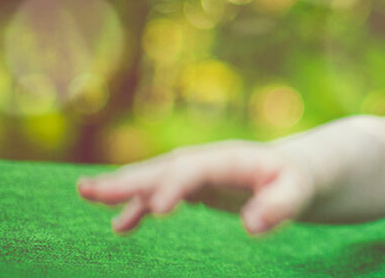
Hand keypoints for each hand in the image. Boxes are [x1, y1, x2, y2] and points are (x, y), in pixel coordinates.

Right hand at [77, 140, 315, 233]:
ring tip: (86, 193)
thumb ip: (280, 206)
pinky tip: (119, 227)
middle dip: (129, 179)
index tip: (158, 210)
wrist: (293, 171)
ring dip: (121, 186)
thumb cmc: (296, 182)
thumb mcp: (298, 192)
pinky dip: (137, 206)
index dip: (175, 186)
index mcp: (231, 158)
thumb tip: (253, 226)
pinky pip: (158, 193)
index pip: (196, 169)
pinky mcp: (192, 186)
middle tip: (91, 190)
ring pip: (154, 176)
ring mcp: (196, 171)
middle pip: (163, 168)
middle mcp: (206, 160)